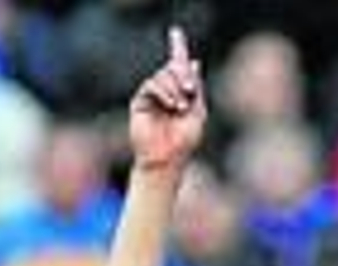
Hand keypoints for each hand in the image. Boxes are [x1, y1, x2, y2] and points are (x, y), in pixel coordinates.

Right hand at [129, 27, 205, 172]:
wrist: (167, 159)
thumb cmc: (185, 141)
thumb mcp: (198, 112)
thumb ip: (196, 88)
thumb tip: (194, 62)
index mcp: (180, 93)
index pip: (177, 67)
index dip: (177, 49)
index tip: (176, 33)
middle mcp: (166, 92)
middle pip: (172, 68)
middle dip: (182, 74)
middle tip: (190, 89)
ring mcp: (152, 97)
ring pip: (162, 76)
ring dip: (174, 88)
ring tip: (181, 107)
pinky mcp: (140, 102)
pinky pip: (150, 85)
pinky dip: (163, 92)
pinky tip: (172, 106)